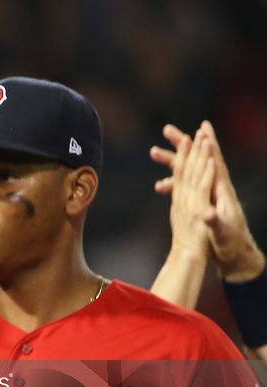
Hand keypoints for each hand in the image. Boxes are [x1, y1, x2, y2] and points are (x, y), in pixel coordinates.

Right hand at [152, 121, 264, 281]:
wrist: (232, 257)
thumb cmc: (229, 245)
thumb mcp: (221, 234)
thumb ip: (213, 222)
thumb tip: (205, 213)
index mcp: (221, 193)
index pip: (213, 163)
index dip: (207, 147)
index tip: (200, 130)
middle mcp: (215, 191)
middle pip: (198, 161)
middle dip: (184, 146)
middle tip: (168, 130)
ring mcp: (207, 197)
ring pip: (188, 173)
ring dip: (173, 162)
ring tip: (154, 151)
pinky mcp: (201, 205)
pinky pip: (185, 189)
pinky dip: (172, 183)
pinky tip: (160, 184)